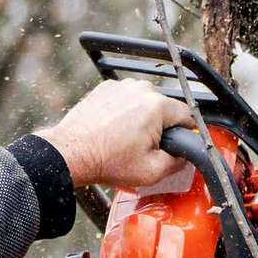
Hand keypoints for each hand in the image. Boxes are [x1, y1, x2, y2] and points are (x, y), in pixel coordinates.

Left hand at [36, 79, 192, 189]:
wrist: (71, 154)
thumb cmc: (106, 161)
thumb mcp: (152, 172)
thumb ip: (178, 163)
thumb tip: (185, 157)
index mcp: (157, 106)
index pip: (187, 114)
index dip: (185, 132)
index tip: (176, 143)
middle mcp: (140, 89)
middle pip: (165, 107)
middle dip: (161, 126)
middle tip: (145, 147)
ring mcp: (121, 86)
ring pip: (145, 102)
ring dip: (143, 117)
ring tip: (127, 138)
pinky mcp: (106, 88)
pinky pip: (126, 98)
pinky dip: (124, 111)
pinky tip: (115, 129)